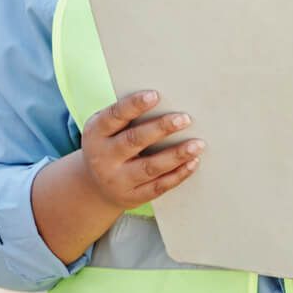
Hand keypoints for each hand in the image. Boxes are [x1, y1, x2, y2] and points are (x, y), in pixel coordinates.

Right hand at [80, 90, 204, 209]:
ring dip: (176, 155)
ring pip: (150, 167)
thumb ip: (128, 117)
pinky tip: (193, 162)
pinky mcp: (132, 197)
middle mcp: (103, 157)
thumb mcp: (107, 130)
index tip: (155, 95)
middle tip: (184, 118)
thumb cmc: (109, 146)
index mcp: (95, 133)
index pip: (114, 116)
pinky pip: (158, 186)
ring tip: (197, 144)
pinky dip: (178, 175)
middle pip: (134, 141)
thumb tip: (167, 102)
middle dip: (161, 128)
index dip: (134, 105)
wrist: (94, 187)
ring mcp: (117, 180)